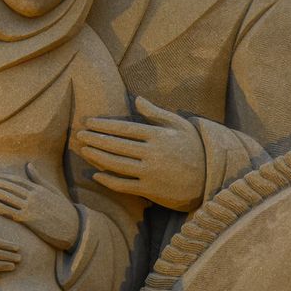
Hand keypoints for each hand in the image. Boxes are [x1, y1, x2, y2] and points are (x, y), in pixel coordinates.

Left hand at [0, 164, 79, 250]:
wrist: (73, 228)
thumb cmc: (64, 210)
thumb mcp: (53, 191)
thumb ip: (39, 179)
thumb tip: (29, 165)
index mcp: (38, 188)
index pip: (16, 180)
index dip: (1, 177)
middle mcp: (33, 195)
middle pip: (8, 186)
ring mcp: (30, 207)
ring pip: (6, 196)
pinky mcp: (28, 219)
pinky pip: (8, 211)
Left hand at [74, 96, 205, 212]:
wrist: (211, 178)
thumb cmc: (195, 148)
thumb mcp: (180, 125)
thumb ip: (157, 113)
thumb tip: (137, 99)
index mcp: (158, 135)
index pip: (124, 128)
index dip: (104, 125)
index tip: (88, 122)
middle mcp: (152, 153)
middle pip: (117, 145)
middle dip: (95, 139)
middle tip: (79, 135)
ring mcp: (151, 172)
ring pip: (117, 164)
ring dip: (97, 157)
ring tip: (84, 150)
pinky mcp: (151, 190)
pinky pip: (124, 185)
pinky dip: (108, 180)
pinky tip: (96, 175)